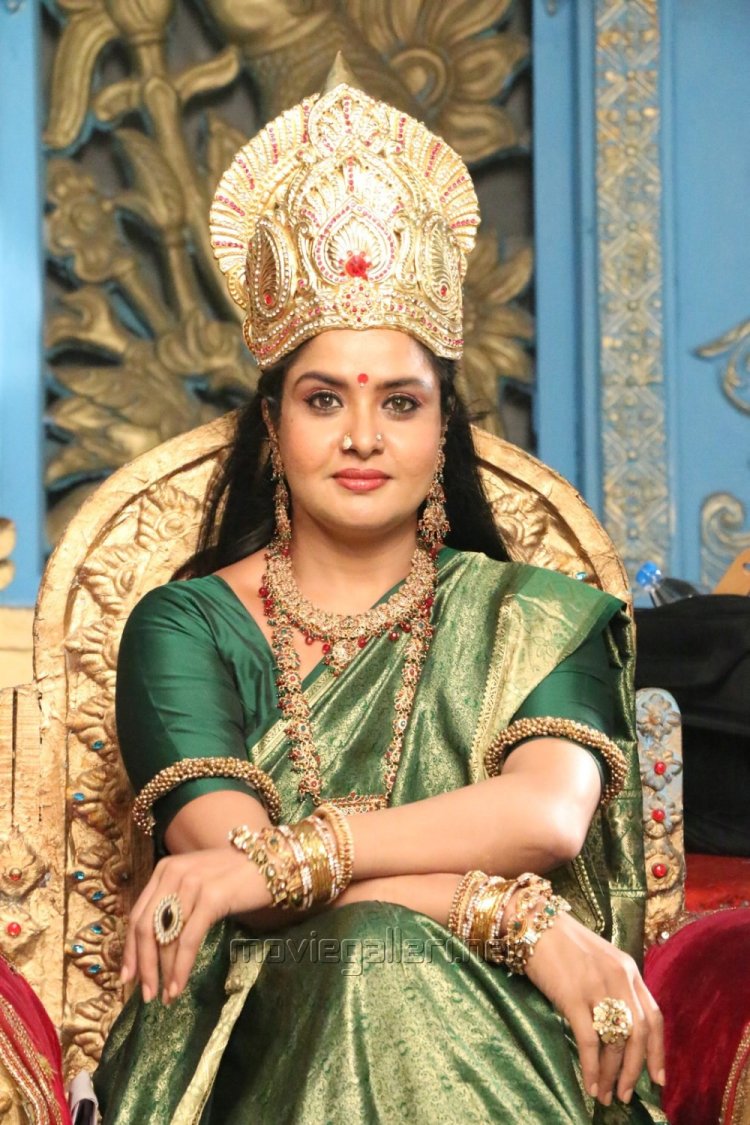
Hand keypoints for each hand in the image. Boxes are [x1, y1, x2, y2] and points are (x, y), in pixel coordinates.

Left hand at [120, 848, 271, 1004]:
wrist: (274, 862)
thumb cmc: (237, 877)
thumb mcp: (198, 882)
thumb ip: (176, 902)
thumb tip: (156, 945)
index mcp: (165, 869)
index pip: (138, 914)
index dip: (130, 949)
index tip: (128, 977)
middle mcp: (173, 873)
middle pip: (145, 927)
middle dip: (144, 965)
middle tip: (146, 993)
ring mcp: (191, 884)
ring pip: (166, 938)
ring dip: (163, 972)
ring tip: (166, 996)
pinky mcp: (211, 897)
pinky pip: (188, 940)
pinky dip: (180, 967)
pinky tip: (179, 986)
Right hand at [523, 911, 664, 1106]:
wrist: (532, 923)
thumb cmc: (562, 943)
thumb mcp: (599, 959)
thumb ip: (614, 986)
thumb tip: (619, 1027)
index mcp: (628, 969)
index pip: (654, 1017)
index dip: (658, 1051)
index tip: (658, 1079)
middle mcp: (619, 978)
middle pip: (639, 1034)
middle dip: (635, 1070)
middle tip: (627, 1095)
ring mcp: (597, 987)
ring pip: (615, 1041)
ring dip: (613, 1074)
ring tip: (607, 1095)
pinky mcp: (572, 996)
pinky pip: (589, 1040)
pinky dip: (592, 1067)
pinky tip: (590, 1084)